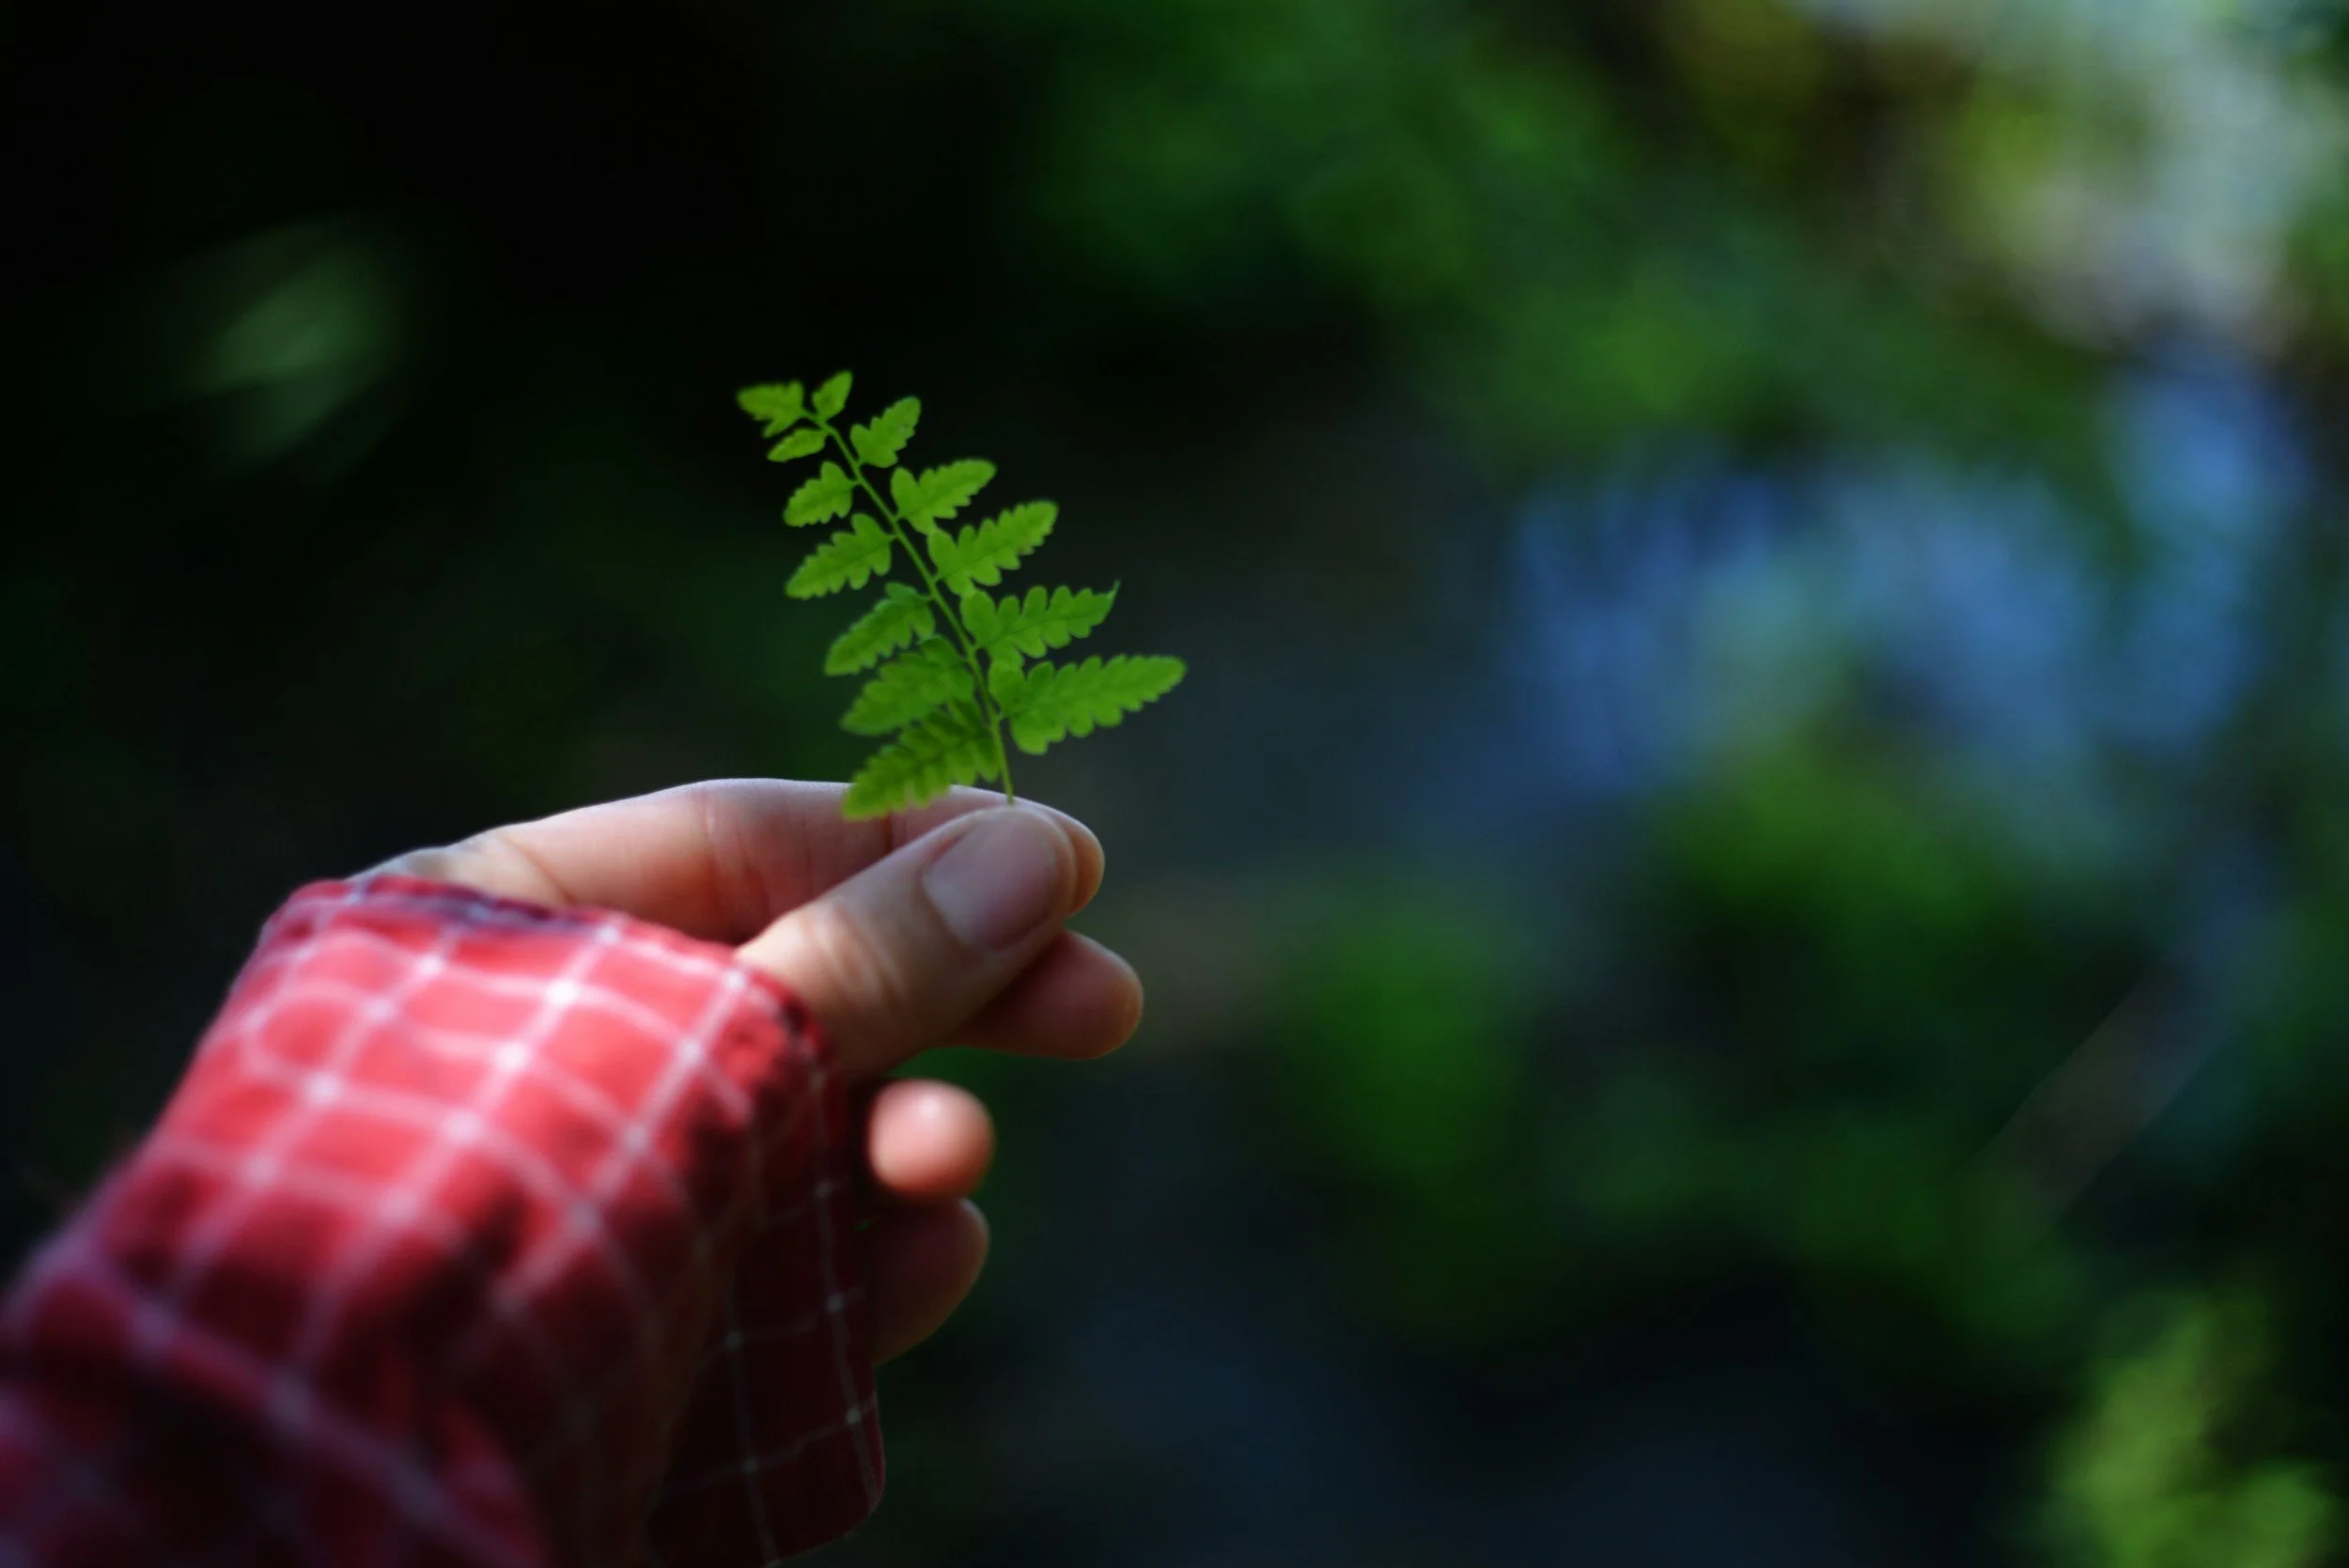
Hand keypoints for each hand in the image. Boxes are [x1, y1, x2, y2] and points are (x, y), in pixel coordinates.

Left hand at [368, 779, 1139, 1362]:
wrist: (350, 1496)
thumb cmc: (500, 1208)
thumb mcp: (704, 1048)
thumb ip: (878, 955)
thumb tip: (1044, 849)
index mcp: (496, 933)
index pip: (740, 842)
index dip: (915, 845)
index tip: (1067, 863)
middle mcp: (547, 1054)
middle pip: (795, 986)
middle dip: (953, 999)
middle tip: (1107, 1006)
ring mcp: (596, 1201)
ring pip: (803, 1140)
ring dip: (905, 1139)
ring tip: (943, 1166)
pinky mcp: (641, 1332)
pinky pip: (784, 1271)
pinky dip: (868, 1260)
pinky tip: (928, 1257)